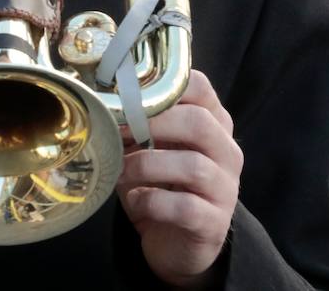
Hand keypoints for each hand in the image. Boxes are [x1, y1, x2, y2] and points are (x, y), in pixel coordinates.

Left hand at [117, 70, 242, 287]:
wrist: (174, 243)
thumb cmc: (159, 185)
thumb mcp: (150, 148)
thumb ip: (138, 124)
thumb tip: (101, 101)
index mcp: (213, 124)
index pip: (201, 88)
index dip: (164, 86)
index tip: (129, 94)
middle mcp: (227, 152)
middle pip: (199, 123)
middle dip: (153, 123)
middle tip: (120, 131)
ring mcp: (225, 189)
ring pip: (193, 166)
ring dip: (146, 165)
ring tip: (121, 172)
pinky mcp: (214, 223)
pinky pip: (185, 207)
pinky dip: (152, 201)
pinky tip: (136, 201)